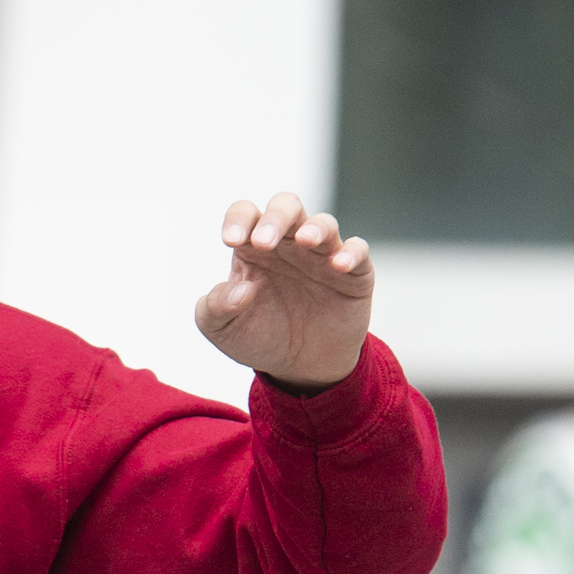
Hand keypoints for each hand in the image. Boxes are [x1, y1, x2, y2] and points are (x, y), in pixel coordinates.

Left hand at [195, 191, 372, 392]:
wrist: (298, 366)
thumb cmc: (258, 336)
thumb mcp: (223, 329)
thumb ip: (215, 308)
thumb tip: (239, 290)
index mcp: (253, 248)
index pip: (246, 214)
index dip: (238, 219)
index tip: (230, 240)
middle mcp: (289, 244)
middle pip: (286, 206)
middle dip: (275, 218)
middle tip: (264, 241)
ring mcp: (322, 255)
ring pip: (323, 224)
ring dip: (315, 228)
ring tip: (305, 241)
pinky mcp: (353, 273)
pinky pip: (358, 251)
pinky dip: (352, 252)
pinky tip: (339, 265)